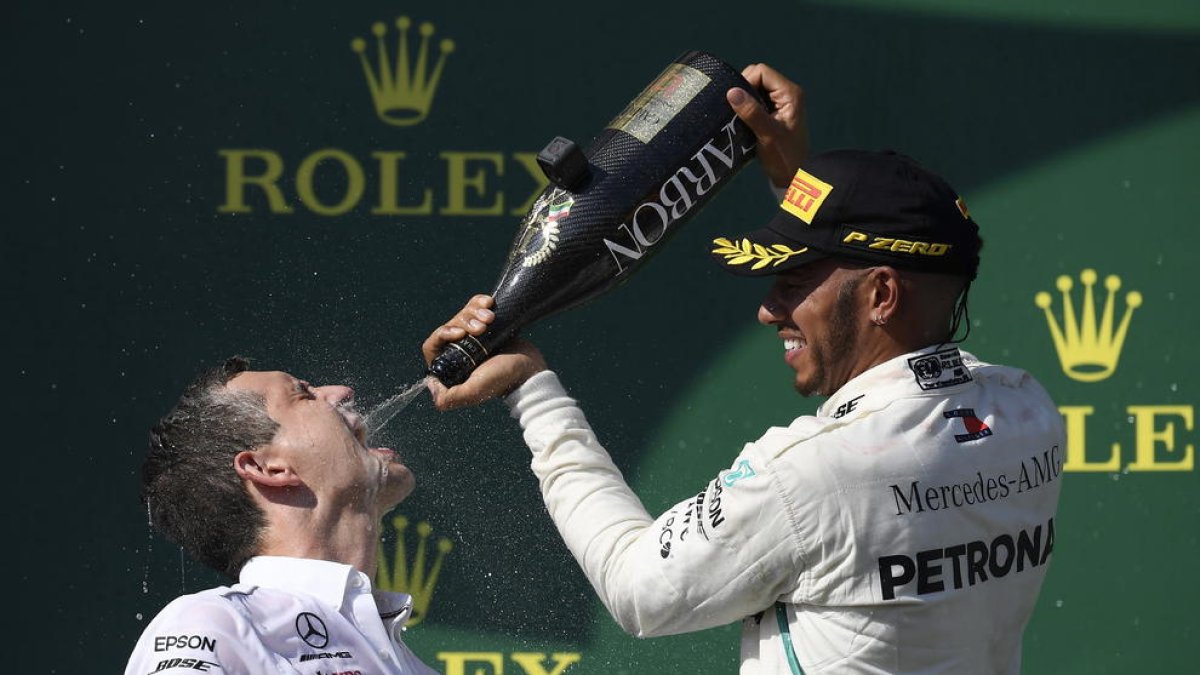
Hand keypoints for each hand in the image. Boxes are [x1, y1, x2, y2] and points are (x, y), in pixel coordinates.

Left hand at [422, 295, 547, 410]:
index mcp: (450, 368)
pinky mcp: (486, 326)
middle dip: (464, 322)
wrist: (530, 367)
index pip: (433, 344)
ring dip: (474, 312)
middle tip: (482, 328)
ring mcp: (473, 338)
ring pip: (462, 315)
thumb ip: (448, 398)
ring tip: (491, 318)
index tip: (460, 333)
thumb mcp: (473, 391)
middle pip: (449, 325)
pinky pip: (475, 307)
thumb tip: (429, 381)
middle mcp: (458, 353)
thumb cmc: (503, 379)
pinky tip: (490, 304)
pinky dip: (480, 302)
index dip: (443, 334)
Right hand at [726, 63, 808, 188]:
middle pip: (757, 77)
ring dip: (744, 100)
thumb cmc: (785, 157)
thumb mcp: (767, 135)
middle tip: (736, 110)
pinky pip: (755, 99)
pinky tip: (742, 120)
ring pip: (754, 88)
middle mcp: (786, 93)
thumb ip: (751, 112)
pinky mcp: (773, 111)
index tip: (735, 101)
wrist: (794, 176)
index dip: (745, 81)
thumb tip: (731, 92)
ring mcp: (780, 102)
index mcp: (790, 93)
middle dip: (743, 90)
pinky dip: (746, 106)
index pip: (761, 72)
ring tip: (738, 116)